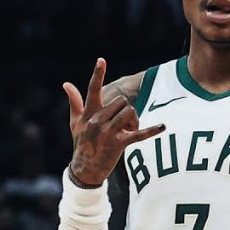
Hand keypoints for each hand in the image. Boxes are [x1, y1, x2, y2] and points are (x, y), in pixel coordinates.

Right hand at [64, 59, 164, 184]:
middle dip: (125, 109)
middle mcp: (97, 120)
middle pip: (121, 101)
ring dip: (133, 119)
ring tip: (128, 130)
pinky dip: (151, 131)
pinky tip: (162, 126)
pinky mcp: (119, 144)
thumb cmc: (81, 143)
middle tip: (122, 123)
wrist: (84, 170)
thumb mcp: (75, 123)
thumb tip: (66, 83)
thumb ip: (74, 102)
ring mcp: (108, 132)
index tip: (101, 60)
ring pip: (129, 111)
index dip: (98, 74)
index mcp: (88, 113)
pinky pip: (138, 134)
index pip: (93, 90)